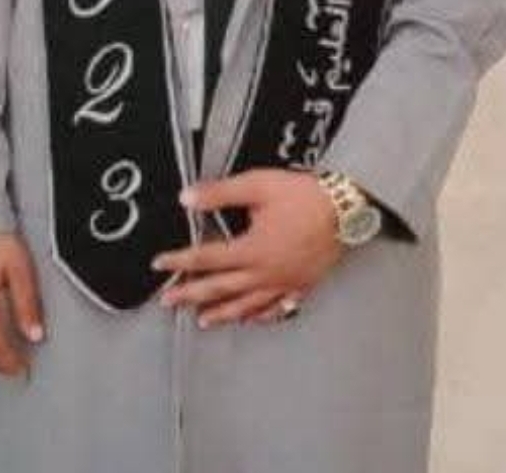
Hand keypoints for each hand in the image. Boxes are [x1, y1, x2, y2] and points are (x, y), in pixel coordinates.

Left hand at [151, 169, 341, 327]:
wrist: (346, 208)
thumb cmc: (303, 195)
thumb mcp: (258, 186)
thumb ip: (220, 193)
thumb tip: (186, 198)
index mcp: (251, 250)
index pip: (206, 258)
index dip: (180, 261)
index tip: (160, 264)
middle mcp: (265, 273)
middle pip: (221, 288)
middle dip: (191, 295)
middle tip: (168, 301)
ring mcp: (284, 283)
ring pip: (246, 305)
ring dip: (221, 312)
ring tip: (202, 320)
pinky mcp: (301, 285)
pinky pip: (276, 309)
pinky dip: (258, 316)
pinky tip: (250, 319)